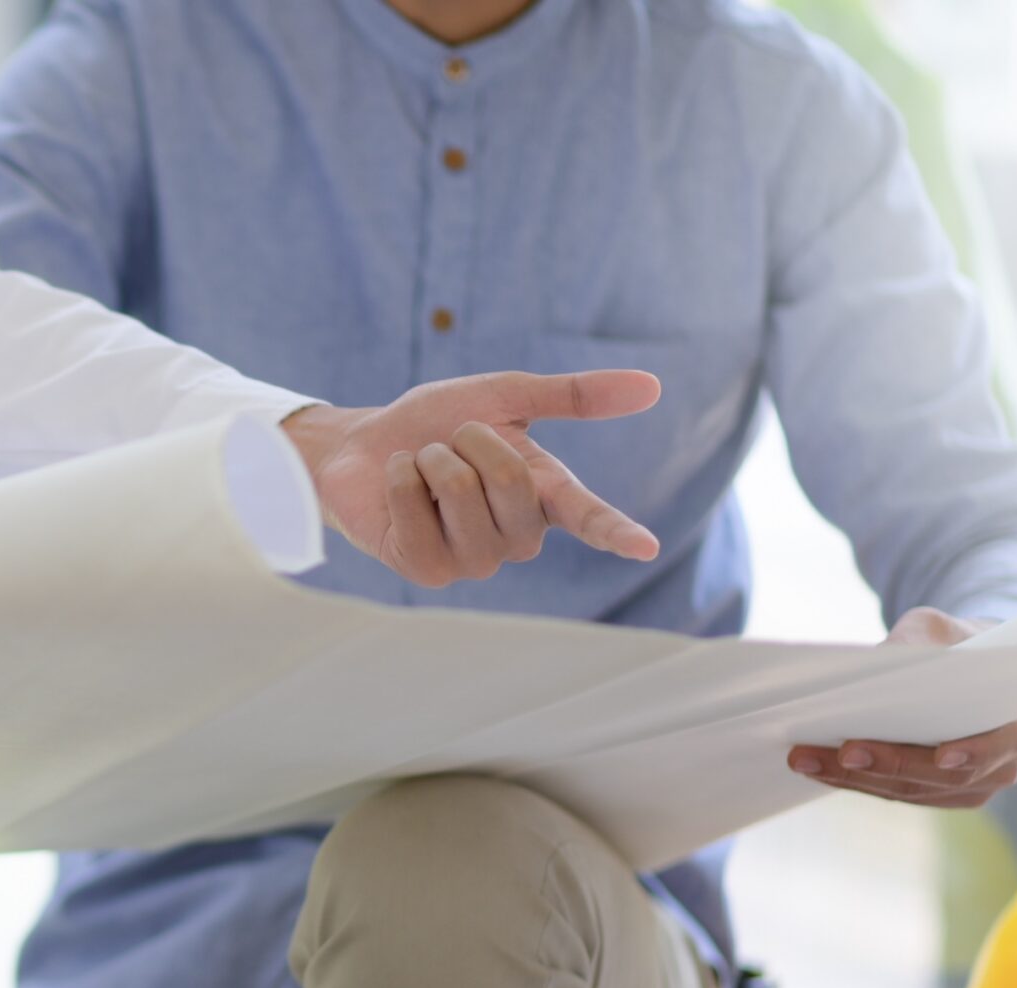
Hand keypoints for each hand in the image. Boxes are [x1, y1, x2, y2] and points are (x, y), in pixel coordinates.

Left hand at [283, 370, 664, 586]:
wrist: (364, 444)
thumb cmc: (438, 423)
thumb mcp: (504, 397)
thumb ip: (572, 395)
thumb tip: (652, 387)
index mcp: (543, 498)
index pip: (587, 517)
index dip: (616, 530)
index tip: (645, 547)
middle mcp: (515, 540)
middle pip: (510, 478)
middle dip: (471, 439)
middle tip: (451, 444)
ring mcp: (471, 562)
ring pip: (460, 489)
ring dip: (431, 458)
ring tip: (425, 467)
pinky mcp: (425, 571)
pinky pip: (413, 505)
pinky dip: (398, 477)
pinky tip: (398, 487)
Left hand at [786, 607, 1016, 808]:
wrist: (962, 669)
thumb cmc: (954, 644)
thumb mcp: (940, 628)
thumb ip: (918, 640)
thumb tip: (881, 662)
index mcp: (1016, 726)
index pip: (998, 746)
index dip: (974, 753)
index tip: (944, 754)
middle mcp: (998, 767)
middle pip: (940, 777)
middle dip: (888, 765)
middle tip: (843, 752)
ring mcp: (965, 787)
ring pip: (908, 791)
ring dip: (854, 778)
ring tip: (805, 758)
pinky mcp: (931, 793)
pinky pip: (892, 792)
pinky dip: (853, 780)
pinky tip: (815, 765)